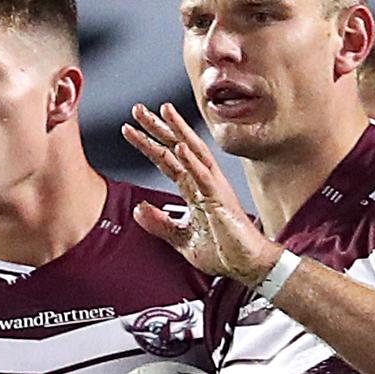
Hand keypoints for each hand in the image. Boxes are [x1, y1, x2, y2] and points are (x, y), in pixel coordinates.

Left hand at [122, 102, 280, 286]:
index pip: (166, 160)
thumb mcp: (181, 238)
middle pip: (177, 148)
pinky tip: (181, 146)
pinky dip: (192, 161)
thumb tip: (138, 209)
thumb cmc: (222, 250)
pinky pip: (205, 177)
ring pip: (193, 152)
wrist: (246, 264)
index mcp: (194, 189)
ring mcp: (213, 188)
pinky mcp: (221, 200)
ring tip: (163, 111)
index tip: (128, 129)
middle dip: (157, 128)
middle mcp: (203, 182)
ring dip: (177, 131)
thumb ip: (159, 224)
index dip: (148, 144)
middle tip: (137, 109)